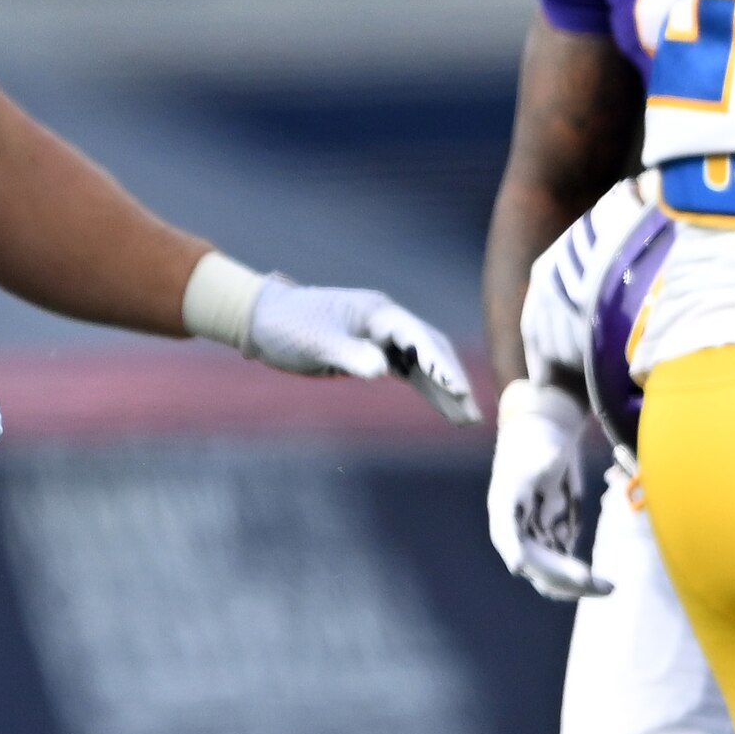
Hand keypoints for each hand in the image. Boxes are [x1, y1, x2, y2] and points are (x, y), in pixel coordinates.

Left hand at [236, 273, 479, 423]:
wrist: (261, 319)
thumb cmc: (287, 325)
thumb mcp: (315, 342)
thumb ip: (349, 354)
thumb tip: (381, 370)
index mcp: (378, 313)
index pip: (419, 337)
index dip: (440, 363)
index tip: (457, 388)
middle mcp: (387, 322)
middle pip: (432, 351)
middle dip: (453, 381)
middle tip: (473, 414)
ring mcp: (383, 337)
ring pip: (425, 364)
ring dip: (445, 390)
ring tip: (468, 421)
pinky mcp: (375, 352)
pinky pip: (410, 372)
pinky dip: (427, 389)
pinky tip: (446, 409)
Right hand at [486, 376, 610, 600]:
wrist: (544, 440)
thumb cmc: (537, 445)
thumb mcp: (541, 455)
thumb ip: (545, 466)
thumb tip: (553, 462)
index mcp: (505, 511)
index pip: (507, 536)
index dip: (514, 552)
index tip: (521, 566)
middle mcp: (517, 530)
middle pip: (534, 563)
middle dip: (562, 575)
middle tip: (593, 581)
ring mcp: (535, 537)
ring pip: (549, 574)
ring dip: (574, 585)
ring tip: (607, 588)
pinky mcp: (553, 538)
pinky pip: (564, 567)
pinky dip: (580, 580)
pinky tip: (601, 584)